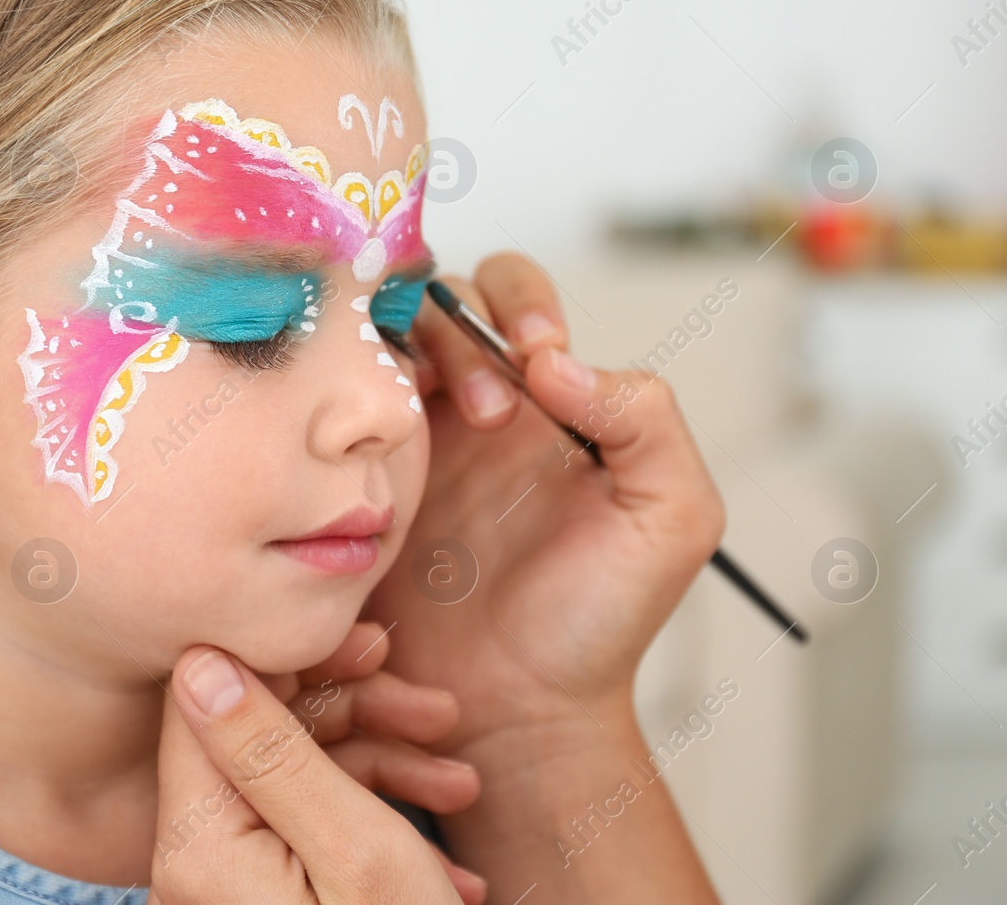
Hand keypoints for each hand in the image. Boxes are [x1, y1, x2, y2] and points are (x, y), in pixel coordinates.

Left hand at [150, 644, 487, 903]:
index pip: (207, 701)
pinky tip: (450, 856)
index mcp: (198, 844)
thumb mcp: (355, 850)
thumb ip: (272, 751)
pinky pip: (313, 826)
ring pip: (298, 773)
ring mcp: (233, 883)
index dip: (289, 658)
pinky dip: (382, 820)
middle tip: (437, 706)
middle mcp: (197, 862)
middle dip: (355, 708)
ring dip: (386, 761)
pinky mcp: (272, 897)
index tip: (370, 643)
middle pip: (257, 730)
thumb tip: (199, 661)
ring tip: (463, 777)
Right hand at [365, 251, 725, 747]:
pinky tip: (376, 454)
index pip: (517, 298)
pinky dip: (348, 407)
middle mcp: (471, 405)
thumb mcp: (671, 518)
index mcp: (545, 398)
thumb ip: (646, 419)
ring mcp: (410, 442)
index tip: (538, 359)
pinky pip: (335, 415)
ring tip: (438, 433)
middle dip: (460, 333)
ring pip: (378, 347)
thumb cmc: (600, 624)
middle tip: (488, 413)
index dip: (522, 305)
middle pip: (438, 304)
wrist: (516, 709)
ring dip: (405, 364)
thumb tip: (554, 362)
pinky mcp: (357, 484)